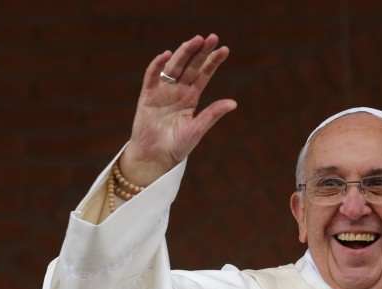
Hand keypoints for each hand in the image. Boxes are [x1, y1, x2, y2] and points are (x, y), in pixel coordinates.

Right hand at [119, 34, 236, 186]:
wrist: (155, 158)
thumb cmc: (177, 146)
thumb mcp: (197, 129)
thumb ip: (212, 114)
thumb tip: (234, 103)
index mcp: (191, 97)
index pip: (204, 75)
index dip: (213, 62)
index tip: (225, 49)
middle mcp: (178, 91)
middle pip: (190, 66)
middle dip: (200, 51)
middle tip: (211, 37)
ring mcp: (162, 91)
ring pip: (173, 67)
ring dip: (183, 53)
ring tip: (195, 41)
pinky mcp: (147, 96)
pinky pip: (152, 77)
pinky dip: (157, 66)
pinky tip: (166, 55)